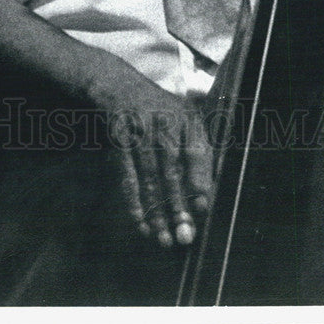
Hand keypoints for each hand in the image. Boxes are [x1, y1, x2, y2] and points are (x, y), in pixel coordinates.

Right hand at [93, 67, 212, 248]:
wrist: (119, 84)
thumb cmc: (159, 110)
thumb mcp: (183, 120)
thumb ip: (197, 151)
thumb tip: (205, 195)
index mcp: (188, 117)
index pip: (198, 152)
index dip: (200, 180)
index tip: (203, 208)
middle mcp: (165, 120)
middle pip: (172, 169)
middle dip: (178, 205)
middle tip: (184, 236)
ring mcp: (140, 127)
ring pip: (149, 176)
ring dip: (156, 210)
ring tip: (163, 239)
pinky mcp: (120, 136)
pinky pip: (127, 173)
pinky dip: (132, 199)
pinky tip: (140, 221)